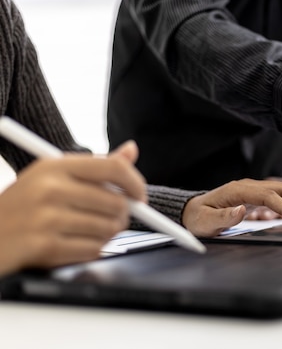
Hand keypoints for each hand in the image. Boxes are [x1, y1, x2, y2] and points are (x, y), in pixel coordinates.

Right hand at [0, 141, 144, 276]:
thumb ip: (96, 167)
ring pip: (109, 229)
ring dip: (105, 235)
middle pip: (116, 203)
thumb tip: (131, 150)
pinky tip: (72, 245)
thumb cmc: (21, 208)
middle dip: (121, 216)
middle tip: (111, 219)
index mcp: (54, 166)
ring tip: (85, 232)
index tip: (139, 196)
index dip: (135, 183)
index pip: (113, 168)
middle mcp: (50, 188)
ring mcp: (46, 218)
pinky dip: (90, 251)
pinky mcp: (45, 246)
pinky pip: (93, 250)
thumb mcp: (51, 178)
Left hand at [181, 178, 281, 236]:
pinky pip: (279, 195)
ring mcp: (254, 190)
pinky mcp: (256, 196)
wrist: (192, 211)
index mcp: (238, 190)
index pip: (269, 196)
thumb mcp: (205, 222)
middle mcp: (249, 186)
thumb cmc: (198, 218)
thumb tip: (241, 210)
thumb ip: (223, 217)